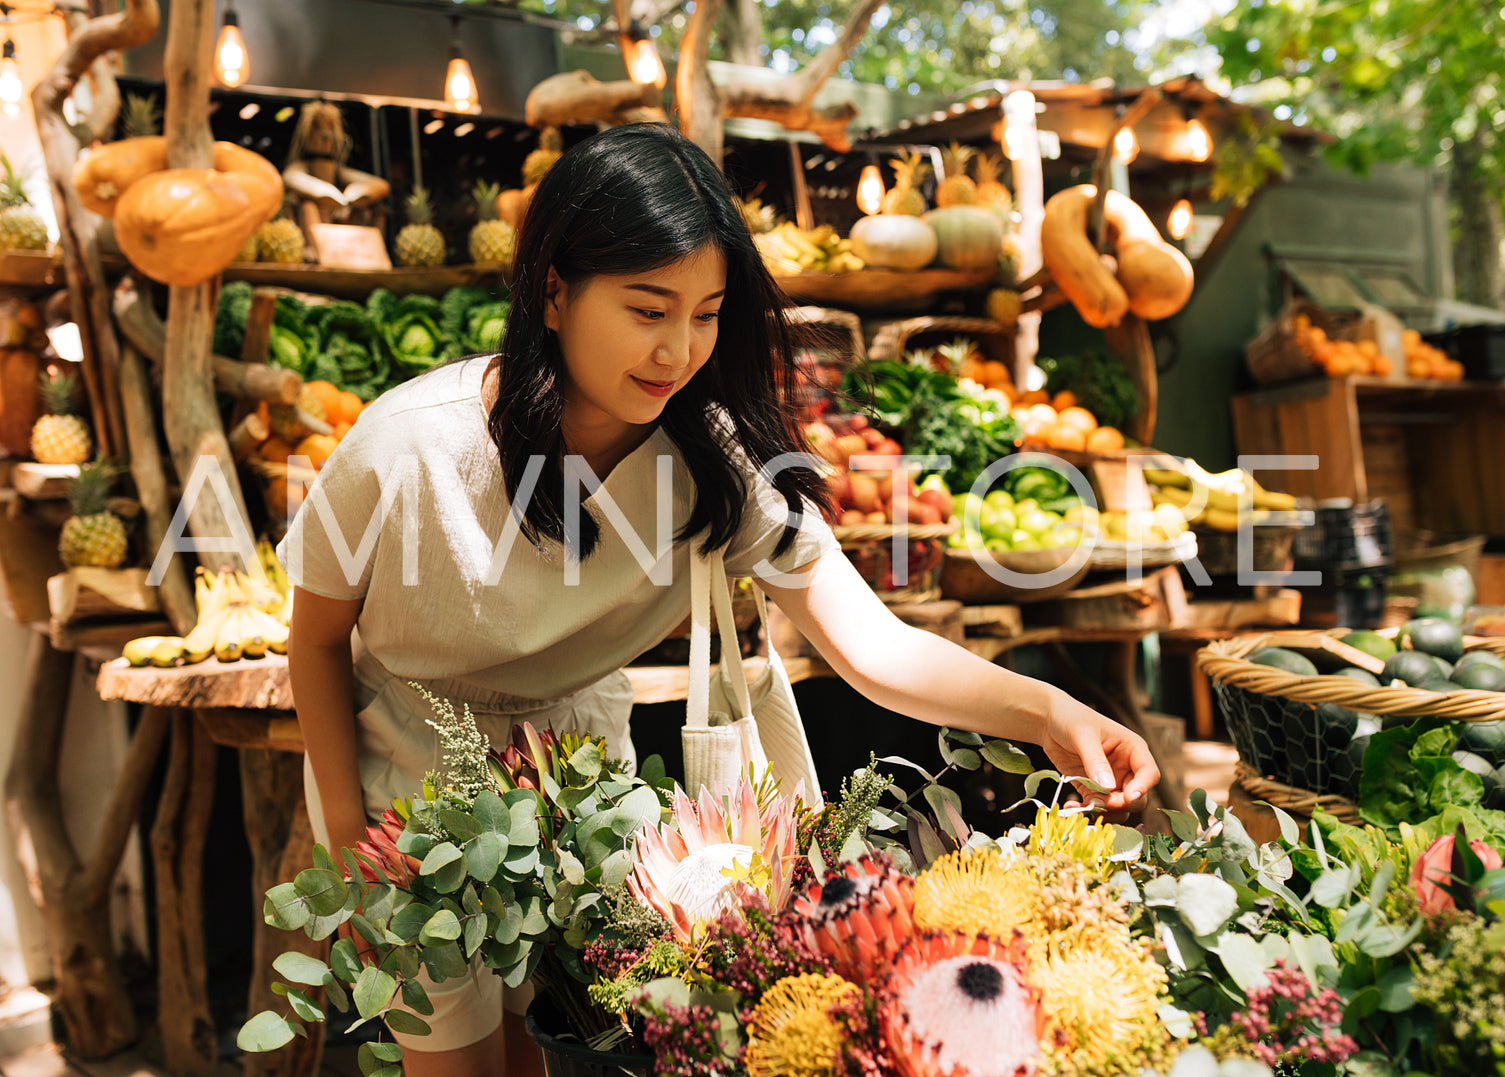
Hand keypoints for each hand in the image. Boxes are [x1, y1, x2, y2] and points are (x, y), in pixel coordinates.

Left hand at [1037, 690, 1159, 818]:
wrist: (1050, 722)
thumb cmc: (1072, 719)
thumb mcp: (1083, 736)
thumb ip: (1095, 761)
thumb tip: (1108, 787)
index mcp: (1132, 749)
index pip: (1149, 773)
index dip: (1143, 788)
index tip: (1129, 797)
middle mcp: (1126, 768)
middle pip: (1136, 797)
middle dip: (1121, 804)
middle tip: (1099, 802)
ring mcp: (1111, 781)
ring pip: (1119, 807)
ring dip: (1105, 812)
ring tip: (1084, 806)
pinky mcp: (1093, 789)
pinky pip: (1098, 807)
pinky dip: (1087, 811)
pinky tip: (1071, 806)